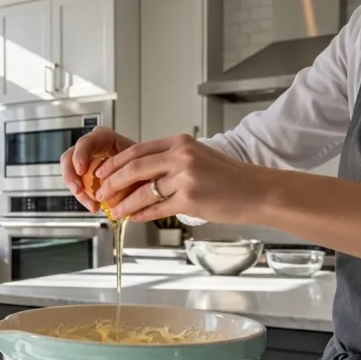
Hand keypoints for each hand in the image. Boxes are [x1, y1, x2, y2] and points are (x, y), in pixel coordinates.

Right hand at [61, 127, 136, 211]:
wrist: (146, 176)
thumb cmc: (143, 165)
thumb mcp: (139, 163)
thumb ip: (128, 168)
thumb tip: (118, 181)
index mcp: (104, 138)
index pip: (86, 142)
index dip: (80, 155)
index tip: (81, 171)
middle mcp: (91, 148)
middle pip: (70, 157)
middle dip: (71, 176)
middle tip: (79, 190)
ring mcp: (86, 163)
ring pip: (71, 174)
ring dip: (78, 190)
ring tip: (91, 204)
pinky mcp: (85, 177)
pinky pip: (77, 186)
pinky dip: (84, 197)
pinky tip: (94, 205)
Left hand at [93, 134, 271, 223]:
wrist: (258, 191)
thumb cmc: (230, 177)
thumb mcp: (198, 156)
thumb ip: (170, 161)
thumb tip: (139, 174)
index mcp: (180, 142)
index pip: (137, 150)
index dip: (115, 163)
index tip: (102, 172)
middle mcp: (181, 157)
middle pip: (134, 168)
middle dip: (112, 182)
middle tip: (101, 192)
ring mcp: (185, 178)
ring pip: (143, 192)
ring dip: (124, 203)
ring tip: (115, 210)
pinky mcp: (189, 200)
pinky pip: (156, 209)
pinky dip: (141, 214)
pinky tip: (133, 217)